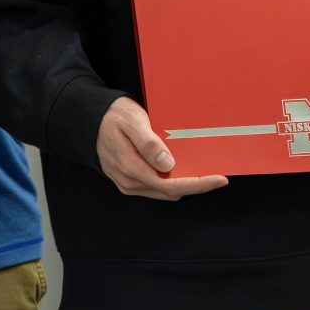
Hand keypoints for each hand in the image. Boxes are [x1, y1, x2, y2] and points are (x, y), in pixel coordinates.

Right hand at [96, 96, 228, 200]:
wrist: (90, 120)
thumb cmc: (113, 117)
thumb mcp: (132, 122)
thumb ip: (148, 143)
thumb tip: (168, 165)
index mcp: (131, 168)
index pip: (170, 185)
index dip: (198, 184)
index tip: (219, 179)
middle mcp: (130, 182)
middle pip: (171, 192)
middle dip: (195, 185)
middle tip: (218, 174)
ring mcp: (129, 184)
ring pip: (164, 191)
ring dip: (185, 183)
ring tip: (204, 171)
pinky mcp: (130, 181)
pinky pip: (156, 187)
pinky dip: (172, 181)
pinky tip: (183, 169)